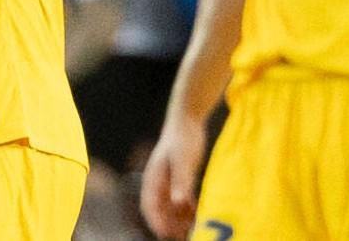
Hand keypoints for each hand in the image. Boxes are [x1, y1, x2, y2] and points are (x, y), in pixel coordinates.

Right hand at [140, 118, 206, 238]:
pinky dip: (187, 208)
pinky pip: (181, 198)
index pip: (149, 205)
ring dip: (178, 218)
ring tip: (192, 229)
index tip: (164, 234)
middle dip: (168, 224)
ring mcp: (169, 180)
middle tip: (181, 236)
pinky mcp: (180, 177)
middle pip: (160, 209)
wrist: (187, 119)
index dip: (156, 221)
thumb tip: (178, 202)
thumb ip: (181, 182)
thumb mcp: (182, 161)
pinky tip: (198, 214)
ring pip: (171, 205)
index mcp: (153, 178)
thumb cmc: (182, 139)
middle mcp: (159, 182)